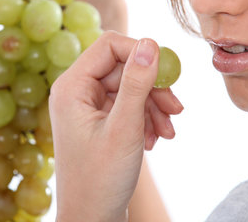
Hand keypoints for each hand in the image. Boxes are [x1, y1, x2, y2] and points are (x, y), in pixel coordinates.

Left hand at [49, 31, 182, 221]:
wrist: (92, 219)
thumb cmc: (101, 178)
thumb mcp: (124, 127)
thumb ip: (137, 83)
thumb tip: (149, 43)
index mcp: (71, 87)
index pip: (109, 45)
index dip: (141, 52)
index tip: (168, 73)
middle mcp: (76, 92)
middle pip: (123, 68)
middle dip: (152, 88)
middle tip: (176, 110)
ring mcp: (87, 107)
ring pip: (129, 88)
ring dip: (153, 107)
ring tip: (168, 132)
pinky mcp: (99, 122)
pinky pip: (127, 106)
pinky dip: (145, 119)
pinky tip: (155, 140)